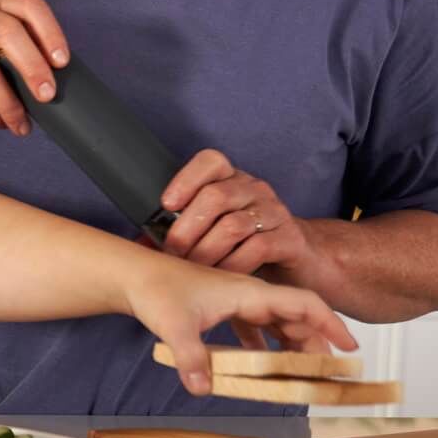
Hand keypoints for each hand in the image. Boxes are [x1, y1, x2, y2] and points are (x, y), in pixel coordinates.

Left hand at [124, 260, 357, 395]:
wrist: (131, 273)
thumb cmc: (153, 288)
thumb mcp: (174, 325)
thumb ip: (191, 357)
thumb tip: (201, 388)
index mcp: (248, 291)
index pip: (302, 303)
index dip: (329, 324)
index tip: (349, 346)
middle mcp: (247, 293)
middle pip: (295, 317)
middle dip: (315, 343)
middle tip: (327, 374)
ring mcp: (234, 300)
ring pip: (275, 322)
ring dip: (291, 345)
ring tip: (302, 372)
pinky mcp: (220, 307)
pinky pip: (253, 326)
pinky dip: (264, 344)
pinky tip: (262, 366)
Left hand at [159, 149, 330, 282]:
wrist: (300, 262)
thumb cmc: (245, 246)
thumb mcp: (212, 233)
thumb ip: (179, 233)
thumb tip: (137, 245)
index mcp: (232, 180)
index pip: (211, 161)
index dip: (186, 179)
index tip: (166, 203)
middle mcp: (255, 189)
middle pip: (217, 196)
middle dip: (188, 228)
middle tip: (174, 253)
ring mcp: (275, 212)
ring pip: (234, 225)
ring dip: (207, 250)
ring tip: (194, 268)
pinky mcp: (291, 238)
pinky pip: (259, 247)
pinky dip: (234, 264)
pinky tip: (222, 276)